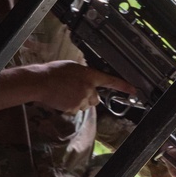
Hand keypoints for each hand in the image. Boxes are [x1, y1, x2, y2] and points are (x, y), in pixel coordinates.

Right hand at [22, 60, 136, 115]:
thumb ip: (84, 74)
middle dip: (90, 96)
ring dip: (80, 101)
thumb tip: (87, 79)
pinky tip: (62, 98)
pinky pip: (76, 109)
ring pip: (86, 105)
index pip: (111, 81)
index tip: (133, 90)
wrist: (42, 82)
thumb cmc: (54, 72)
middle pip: (96, 98)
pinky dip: (71, 106)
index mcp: (90, 76)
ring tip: (66, 93)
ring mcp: (82, 100)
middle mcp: (89, 89)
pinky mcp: (74, 108)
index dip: (123, 86)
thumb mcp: (73, 67)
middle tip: (76, 90)